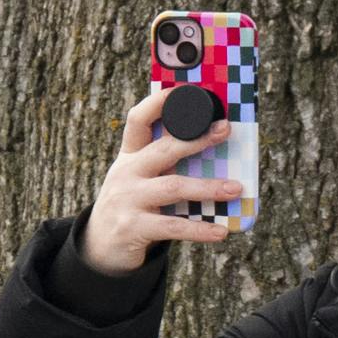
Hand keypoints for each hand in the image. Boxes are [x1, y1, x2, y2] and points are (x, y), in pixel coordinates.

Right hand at [85, 86, 247, 267]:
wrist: (101, 246)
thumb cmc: (133, 206)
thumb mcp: (144, 180)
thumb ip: (170, 167)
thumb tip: (221, 159)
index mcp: (131, 157)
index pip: (138, 121)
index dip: (157, 104)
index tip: (180, 91)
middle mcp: (126, 173)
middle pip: (162, 150)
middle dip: (195, 139)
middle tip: (225, 130)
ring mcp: (127, 199)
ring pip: (173, 187)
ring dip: (208, 188)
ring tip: (236, 188)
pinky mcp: (132, 227)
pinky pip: (173, 227)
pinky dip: (199, 229)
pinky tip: (221, 231)